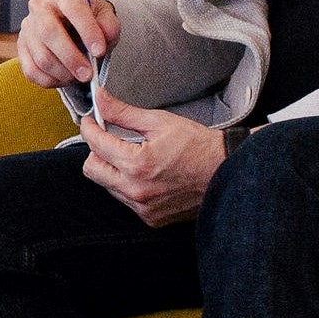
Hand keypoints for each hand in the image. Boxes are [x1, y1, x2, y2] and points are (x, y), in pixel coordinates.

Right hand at [18, 0, 117, 88]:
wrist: (73, 23)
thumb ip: (109, 25)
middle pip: (49, 32)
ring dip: (63, 73)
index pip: (73, 7)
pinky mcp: (21, 46)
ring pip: (41, 56)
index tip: (99, 51)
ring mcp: (27, 27)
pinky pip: (31, 70)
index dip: (87, 30)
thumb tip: (104, 37)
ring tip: (79, 77)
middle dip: (71, 58)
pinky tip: (64, 79)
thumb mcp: (105, 16)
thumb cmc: (90, 18)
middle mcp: (40, 6)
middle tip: (88, 74)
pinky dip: (50, 80)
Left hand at [75, 93, 225, 226]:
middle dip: (96, 151)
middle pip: (92, 169)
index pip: (95, 144)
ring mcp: (142, 207)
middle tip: (109, 139)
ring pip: (107, 186)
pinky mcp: (150, 218)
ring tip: (133, 156)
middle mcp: (135, 190)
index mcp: (136, 164)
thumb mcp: (161, 122)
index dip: (90, 127)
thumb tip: (101, 100)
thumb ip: (124, 113)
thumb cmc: (200, 146)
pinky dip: (127, 186)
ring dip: (112, 169)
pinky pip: (124, 200)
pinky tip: (145, 174)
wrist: (228, 171)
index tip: (91, 121)